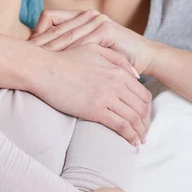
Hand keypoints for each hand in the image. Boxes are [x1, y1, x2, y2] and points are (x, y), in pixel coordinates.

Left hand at [31, 9, 153, 74]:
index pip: (49, 17)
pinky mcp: (107, 31)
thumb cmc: (115, 55)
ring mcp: (98, 21)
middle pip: (54, 27)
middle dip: (38, 43)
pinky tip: (58, 63)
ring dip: (49, 49)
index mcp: (81, 16)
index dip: (36, 31)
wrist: (144, 57)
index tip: (27, 48)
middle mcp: (88, 15)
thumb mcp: (90, 48)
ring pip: (66, 35)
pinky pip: (82, 43)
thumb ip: (71, 44)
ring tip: (35, 61)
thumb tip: (42, 52)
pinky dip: (69, 53)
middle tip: (22, 56)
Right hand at [32, 42, 150, 145]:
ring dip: (140, 132)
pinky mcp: (95, 110)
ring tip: (139, 141)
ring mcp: (106, 97)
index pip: (143, 94)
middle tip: (143, 133)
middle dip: (146, 123)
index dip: (147, 109)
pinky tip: (130, 142)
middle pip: (142, 108)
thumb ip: (118, 59)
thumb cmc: (65, 59)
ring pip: (134, 119)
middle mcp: (116, 84)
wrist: (44, 69)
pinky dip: (129, 136)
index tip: (144, 118)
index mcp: (117, 71)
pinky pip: (121, 126)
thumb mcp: (94, 49)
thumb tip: (136, 76)